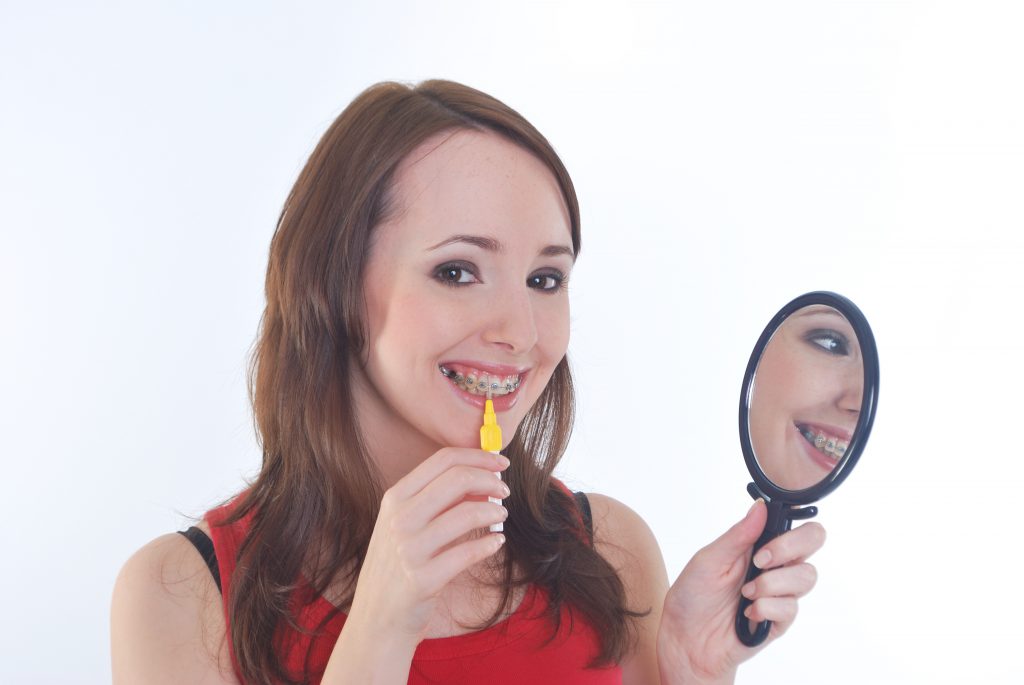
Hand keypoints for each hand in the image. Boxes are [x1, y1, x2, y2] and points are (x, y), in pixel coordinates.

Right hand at [344, 447, 510, 643]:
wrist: (375, 619)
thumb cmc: (397, 566)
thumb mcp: (404, 525)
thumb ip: (435, 499)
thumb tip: (481, 478)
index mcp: (395, 498)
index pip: (443, 459)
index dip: (478, 456)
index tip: (500, 462)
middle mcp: (399, 518)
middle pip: (457, 479)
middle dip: (490, 480)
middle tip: (505, 491)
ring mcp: (409, 549)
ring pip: (466, 513)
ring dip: (493, 511)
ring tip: (502, 516)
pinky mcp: (422, 579)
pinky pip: (467, 553)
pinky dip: (489, 543)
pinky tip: (497, 542)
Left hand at [657, 500, 825, 683]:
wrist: (687, 639)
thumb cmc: (693, 596)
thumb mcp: (709, 559)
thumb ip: (738, 535)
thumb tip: (760, 506)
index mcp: (757, 545)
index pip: (794, 525)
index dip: (790, 528)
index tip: (765, 544)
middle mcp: (774, 566)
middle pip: (813, 542)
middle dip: (789, 550)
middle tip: (760, 562)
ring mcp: (780, 593)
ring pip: (806, 576)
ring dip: (772, 583)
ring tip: (746, 593)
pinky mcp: (780, 620)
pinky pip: (791, 608)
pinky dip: (766, 608)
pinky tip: (748, 613)